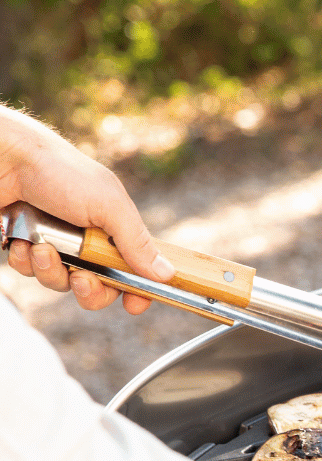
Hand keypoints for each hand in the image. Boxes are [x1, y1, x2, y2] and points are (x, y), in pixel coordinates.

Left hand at [0, 106, 174, 313]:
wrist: (5, 157)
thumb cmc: (60, 171)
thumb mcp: (109, 205)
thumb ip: (137, 242)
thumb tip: (166, 274)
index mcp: (114, 229)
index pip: (134, 270)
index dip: (136, 290)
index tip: (133, 304)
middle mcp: (87, 240)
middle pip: (99, 287)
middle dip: (90, 289)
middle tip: (82, 278)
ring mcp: (56, 245)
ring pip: (61, 283)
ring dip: (51, 271)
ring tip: (41, 247)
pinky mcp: (27, 247)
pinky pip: (30, 273)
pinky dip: (26, 262)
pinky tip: (22, 242)